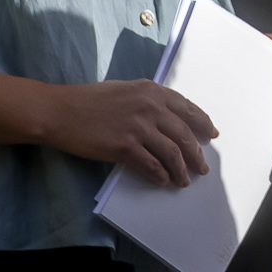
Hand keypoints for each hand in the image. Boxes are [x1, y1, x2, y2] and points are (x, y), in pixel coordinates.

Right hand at [44, 80, 217, 186]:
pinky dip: (161, 176)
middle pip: (185, 134)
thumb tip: (167, 118)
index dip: (203, 123)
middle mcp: (150, 107)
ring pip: (172, 153)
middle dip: (196, 154)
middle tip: (202, 167)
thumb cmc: (89, 100)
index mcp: (152, 91)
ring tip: (184, 181)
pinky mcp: (125, 147)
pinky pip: (152, 166)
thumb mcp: (125, 90)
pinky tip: (163, 181)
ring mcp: (138, 127)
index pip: (188, 109)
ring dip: (182, 170)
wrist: (61, 111)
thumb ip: (148, 101)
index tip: (211, 135)